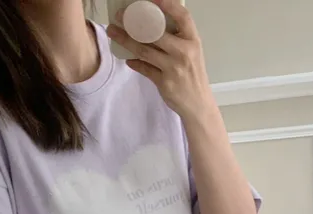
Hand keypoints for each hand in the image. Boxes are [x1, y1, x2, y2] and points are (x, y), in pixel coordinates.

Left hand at [107, 0, 214, 121]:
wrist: (198, 104)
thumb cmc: (193, 75)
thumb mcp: (192, 52)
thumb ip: (177, 39)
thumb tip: (152, 23)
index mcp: (193, 41)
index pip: (182, 16)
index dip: (167, 4)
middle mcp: (184, 52)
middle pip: (155, 33)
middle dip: (134, 23)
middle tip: (119, 16)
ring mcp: (174, 68)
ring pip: (145, 50)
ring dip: (126, 41)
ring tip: (114, 32)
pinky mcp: (164, 83)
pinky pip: (145, 69)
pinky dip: (135, 63)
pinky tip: (128, 59)